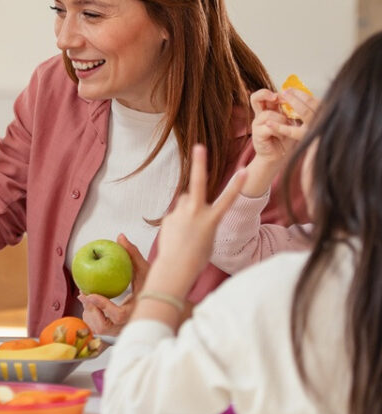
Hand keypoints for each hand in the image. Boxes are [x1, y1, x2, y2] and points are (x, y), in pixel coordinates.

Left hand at [76, 233, 148, 336]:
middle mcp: (128, 325)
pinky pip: (97, 329)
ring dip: (90, 313)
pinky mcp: (114, 332)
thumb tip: (120, 237)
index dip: (103, 306)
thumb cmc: (151, 286)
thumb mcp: (145, 269)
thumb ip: (133, 254)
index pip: (118, 315)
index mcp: (137, 312)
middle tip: (84, 294)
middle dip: (92, 310)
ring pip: (99, 329)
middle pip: (104, 327)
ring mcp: (120, 331)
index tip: (90, 294)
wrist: (159, 306)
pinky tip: (90, 303)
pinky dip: (91, 316)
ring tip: (86, 297)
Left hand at [150, 145, 246, 288]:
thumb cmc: (198, 257)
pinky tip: (178, 235)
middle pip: (198, 183)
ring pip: (186, 201)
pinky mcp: (169, 217)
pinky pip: (177, 214)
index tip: (244, 171)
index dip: (237, 185)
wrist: (176, 267)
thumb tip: (188, 205)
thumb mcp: (208, 237)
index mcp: (212, 219)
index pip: (228, 200)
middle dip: (200, 164)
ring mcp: (181, 213)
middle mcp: (196, 213)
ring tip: (188, 229)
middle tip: (199, 146)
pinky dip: (178, 221)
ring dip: (188, 208)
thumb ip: (202, 217)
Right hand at [249, 88, 317, 163]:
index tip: (283, 93)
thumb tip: (302, 98)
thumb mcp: (289, 122)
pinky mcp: (258, 134)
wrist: (278, 156)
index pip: (262, 95)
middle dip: (267, 95)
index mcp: (268, 110)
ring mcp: (257, 124)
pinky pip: (269, 127)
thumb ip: (290, 111)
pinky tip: (282, 135)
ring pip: (268, 114)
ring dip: (281, 119)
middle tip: (277, 97)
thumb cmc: (286, 139)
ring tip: (287, 126)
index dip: (270, 92)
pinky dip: (279, 130)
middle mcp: (260, 115)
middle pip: (256, 98)